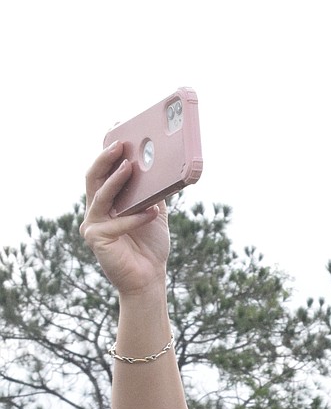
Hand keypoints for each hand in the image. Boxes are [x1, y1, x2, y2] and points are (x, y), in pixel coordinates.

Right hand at [80, 142, 171, 297]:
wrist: (149, 279)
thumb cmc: (150, 247)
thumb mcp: (155, 212)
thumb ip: (152, 192)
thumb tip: (159, 165)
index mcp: (107, 202)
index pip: (103, 171)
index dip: (106, 151)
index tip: (116, 129)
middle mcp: (95, 210)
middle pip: (94, 177)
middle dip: (106, 158)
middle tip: (120, 144)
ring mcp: (93, 224)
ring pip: (100, 195)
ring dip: (115, 180)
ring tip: (129, 167)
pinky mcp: (96, 239)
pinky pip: (116, 222)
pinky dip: (135, 217)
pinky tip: (153, 213)